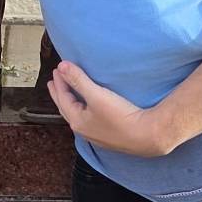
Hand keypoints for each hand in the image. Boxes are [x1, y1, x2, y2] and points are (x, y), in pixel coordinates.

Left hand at [48, 61, 173, 156]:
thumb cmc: (121, 116)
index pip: (63, 98)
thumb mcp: (97, 95)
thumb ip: (78, 80)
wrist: (147, 136)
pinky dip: (82, 110)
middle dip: (60, 94)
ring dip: (71, 102)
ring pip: (77, 115)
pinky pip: (88, 120)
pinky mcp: (108, 136)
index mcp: (77, 120)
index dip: (60, 82)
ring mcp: (95, 135)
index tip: (57, 69)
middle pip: (67, 108)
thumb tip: (61, 66)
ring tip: (69, 94)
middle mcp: (83, 130)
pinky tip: (88, 110)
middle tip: (53, 83)